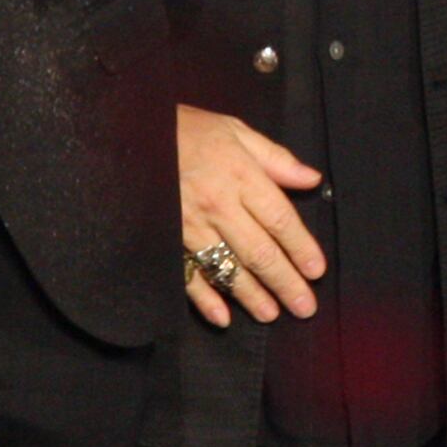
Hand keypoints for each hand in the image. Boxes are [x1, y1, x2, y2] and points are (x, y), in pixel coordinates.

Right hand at [175, 104, 323, 327]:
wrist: (129, 133)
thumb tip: (312, 179)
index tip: (316, 271)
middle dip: (285, 282)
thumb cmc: (187, 129)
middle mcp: (218, 204)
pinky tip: (222, 317)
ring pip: (227, 268)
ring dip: (251, 295)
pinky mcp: (166, 239)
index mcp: (240, 175)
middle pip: (259, 251)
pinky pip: (187, 275)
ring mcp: (189, 225)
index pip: (279, 218)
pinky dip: (204, 299)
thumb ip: (275, 159)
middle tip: (304, 307)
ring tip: (271, 315)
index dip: (301, 247)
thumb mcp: (235, 131)